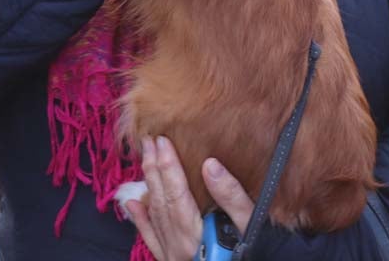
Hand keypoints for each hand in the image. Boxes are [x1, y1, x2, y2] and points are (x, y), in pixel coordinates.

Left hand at [124, 136, 254, 260]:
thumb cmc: (255, 255)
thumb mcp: (252, 227)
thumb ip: (232, 198)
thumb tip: (210, 165)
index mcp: (196, 239)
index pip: (177, 194)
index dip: (168, 165)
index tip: (161, 139)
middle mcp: (179, 249)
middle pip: (162, 202)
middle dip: (154, 169)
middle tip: (148, 140)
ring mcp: (173, 258)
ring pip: (155, 218)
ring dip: (148, 186)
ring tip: (145, 159)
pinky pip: (152, 241)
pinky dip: (141, 221)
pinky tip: (132, 203)